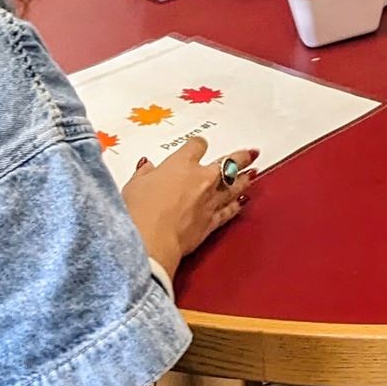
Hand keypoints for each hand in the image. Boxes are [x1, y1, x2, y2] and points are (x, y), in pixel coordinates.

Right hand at [122, 136, 258, 273]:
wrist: (148, 241)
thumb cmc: (138, 212)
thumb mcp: (134, 186)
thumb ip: (144, 175)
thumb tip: (147, 168)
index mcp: (181, 164)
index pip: (196, 146)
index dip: (198, 145)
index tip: (199, 145)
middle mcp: (201, 179)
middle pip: (227, 162)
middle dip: (239, 156)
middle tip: (250, 153)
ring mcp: (209, 200)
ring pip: (234, 185)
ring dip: (245, 179)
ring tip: (253, 173)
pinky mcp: (211, 222)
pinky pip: (229, 211)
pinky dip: (237, 206)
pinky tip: (243, 202)